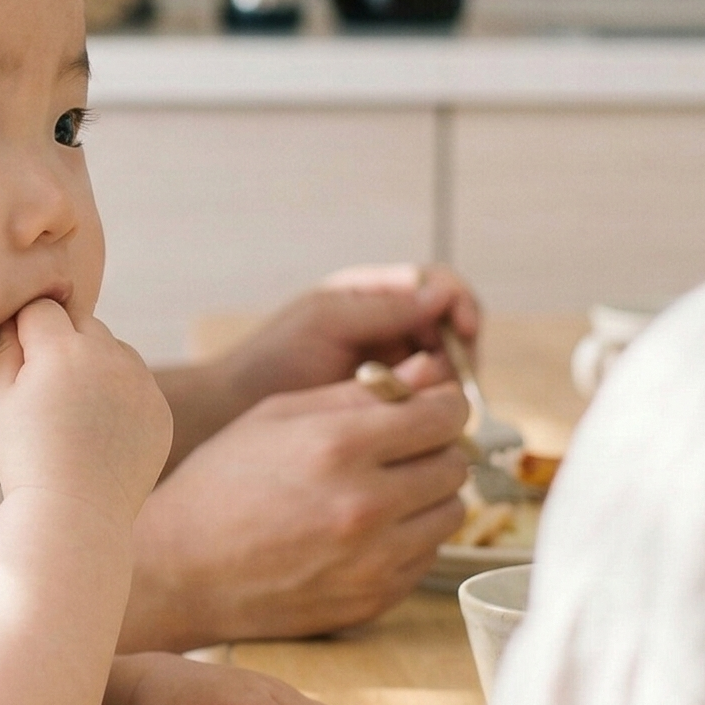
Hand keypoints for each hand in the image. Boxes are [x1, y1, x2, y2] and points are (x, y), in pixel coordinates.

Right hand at [0, 297, 171, 523]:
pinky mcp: (159, 409)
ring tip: (74, 410)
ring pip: (114, 350)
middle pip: (83, 321)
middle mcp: (108, 355)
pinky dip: (120, 397)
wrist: (74, 514)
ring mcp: (140, 382)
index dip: (26, 330)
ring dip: (95, 364)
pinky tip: (100, 430)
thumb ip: (6, 346)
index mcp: (62, 348)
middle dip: (63, 341)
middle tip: (47, 385)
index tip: (21, 361)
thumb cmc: (25, 457)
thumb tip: (17, 318)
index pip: (42, 307)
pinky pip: (137, 384)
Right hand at [125, 355, 468, 649]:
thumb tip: (429, 372)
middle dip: (436, 448)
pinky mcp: (376, 599)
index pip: (444, 416)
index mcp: (339, 447)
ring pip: (451, 513)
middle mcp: (365, 506)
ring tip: (383, 489)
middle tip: (403, 447)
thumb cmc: (222, 482)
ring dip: (428, 495)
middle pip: (454, 465)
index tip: (430, 406)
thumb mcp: (277, 416)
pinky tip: (367, 529)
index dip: (442, 404)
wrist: (182, 571)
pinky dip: (410, 537)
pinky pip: (427, 556)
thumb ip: (358, 393)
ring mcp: (374, 561)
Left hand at [220, 263, 481, 412]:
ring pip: (449, 367)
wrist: (238, 408)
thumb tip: (442, 294)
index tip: (466, 328)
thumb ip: (383, 308)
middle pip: (454, 328)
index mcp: (374, 292)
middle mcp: (392, 324)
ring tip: (421, 400)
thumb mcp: (326, 321)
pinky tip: (418, 420)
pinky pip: (430, 400)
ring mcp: (395, 363)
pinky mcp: (394, 401)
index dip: (460, 303)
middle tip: (446, 379)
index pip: (439, 284)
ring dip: (447, 383)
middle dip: (459, 350)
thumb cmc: (274, 356)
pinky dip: (432, 407)